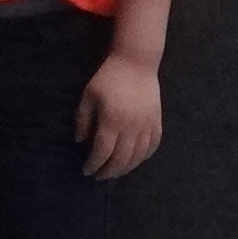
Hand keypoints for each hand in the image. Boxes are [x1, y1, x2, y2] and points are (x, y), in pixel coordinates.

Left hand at [74, 49, 162, 179]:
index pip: (102, 151)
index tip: (86, 171)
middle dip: (108, 171)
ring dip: (125, 169)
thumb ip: (83, 119)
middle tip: (99, 177)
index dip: (93, 164)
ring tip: (115, 172)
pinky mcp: (157, 122)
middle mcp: (131, 127)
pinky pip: (152, 146)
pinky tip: (135, 160)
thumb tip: (79, 141)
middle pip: (120, 159)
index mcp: (111, 120)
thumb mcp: (89, 95)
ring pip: (138, 157)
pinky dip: (143, 157)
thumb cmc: (108, 78)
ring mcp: (146, 126)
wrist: (136, 62)